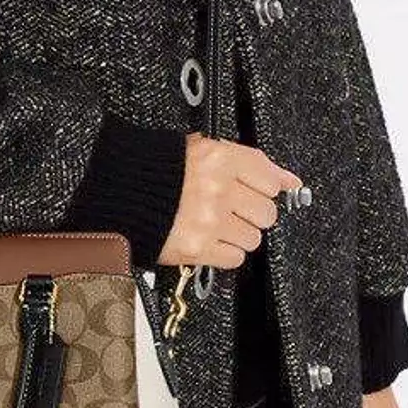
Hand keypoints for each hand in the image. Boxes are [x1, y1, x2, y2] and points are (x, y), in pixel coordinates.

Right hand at [157, 135, 302, 267]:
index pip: (270, 178)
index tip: (255, 190)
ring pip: (253, 238)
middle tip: (230, 207)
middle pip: (266, 212)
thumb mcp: (201, 150)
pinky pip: (235, 258)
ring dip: (237, 234)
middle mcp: (217, 190)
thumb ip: (248, 163)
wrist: (118, 194)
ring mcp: (209, 222)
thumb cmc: (154, 170)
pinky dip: (224, 252)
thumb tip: (289, 180)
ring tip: (214, 223)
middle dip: (251, 212)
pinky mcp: (198, 249)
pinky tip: (209, 238)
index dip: (261, 187)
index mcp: (218, 158)